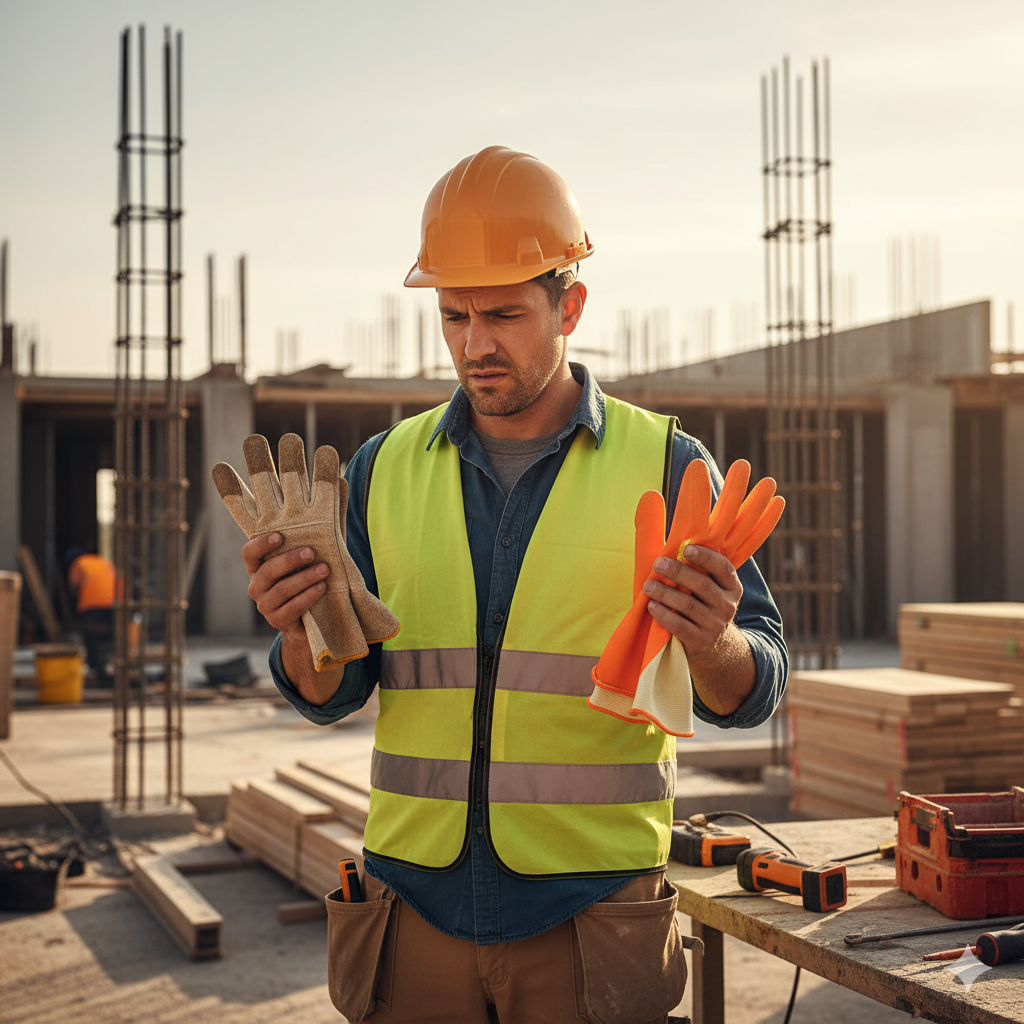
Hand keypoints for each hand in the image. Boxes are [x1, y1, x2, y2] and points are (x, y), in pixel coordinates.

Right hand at [212, 433, 399, 672]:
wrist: (313, 618)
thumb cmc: (312, 573)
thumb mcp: (318, 546)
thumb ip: (324, 518)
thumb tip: (339, 478)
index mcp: (260, 563)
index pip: (249, 551)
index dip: (261, 542)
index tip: (279, 534)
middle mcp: (257, 583)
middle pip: (265, 570)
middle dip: (287, 560)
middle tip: (311, 552)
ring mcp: (265, 604)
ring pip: (279, 590)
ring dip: (302, 579)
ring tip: (324, 569)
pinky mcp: (278, 622)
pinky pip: (290, 609)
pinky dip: (307, 597)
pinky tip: (321, 588)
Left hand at [641, 545, 741, 658]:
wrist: (714, 646)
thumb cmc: (704, 606)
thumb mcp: (712, 589)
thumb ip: (700, 570)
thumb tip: (675, 542)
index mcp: (732, 587)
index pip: (723, 568)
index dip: (706, 557)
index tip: (686, 547)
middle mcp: (727, 605)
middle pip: (702, 585)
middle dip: (678, 572)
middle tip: (658, 563)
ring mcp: (715, 625)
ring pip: (688, 605)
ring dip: (665, 593)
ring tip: (648, 585)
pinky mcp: (700, 641)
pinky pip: (679, 626)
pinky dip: (663, 614)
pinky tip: (651, 605)